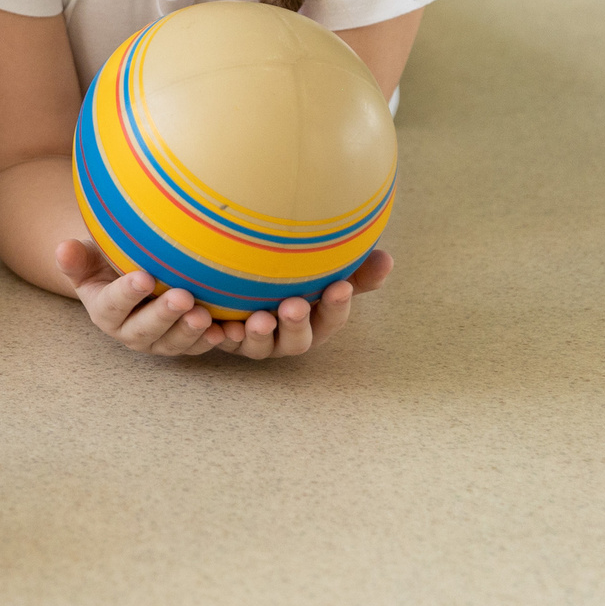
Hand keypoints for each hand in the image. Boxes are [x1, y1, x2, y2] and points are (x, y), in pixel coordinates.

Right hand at [56, 239, 226, 355]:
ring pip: (173, 343)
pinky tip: (227, 330)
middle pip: (145, 330)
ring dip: (190, 332)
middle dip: (164, 316)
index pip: (113, 304)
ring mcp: (158, 341)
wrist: (128, 277)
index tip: (143, 277)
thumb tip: (63, 249)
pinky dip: (213, 340)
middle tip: (183, 298)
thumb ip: (75, 258)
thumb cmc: (108, 262)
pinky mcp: (183, 343)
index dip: (127, 294)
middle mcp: (129, 332)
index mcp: (105, 311)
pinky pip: (198, 346)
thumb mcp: (87, 258)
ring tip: (205, 316)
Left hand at [210, 248, 390, 359]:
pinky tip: (217, 326)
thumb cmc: (294, 277)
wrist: (239, 279)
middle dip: (297, 325)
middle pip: (297, 340)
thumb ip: (355, 271)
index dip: (336, 306)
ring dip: (259, 335)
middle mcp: (287, 337)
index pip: (331, 318)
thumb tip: (387, 259)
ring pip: (259, 346)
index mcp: (316, 322)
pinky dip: (219, 337)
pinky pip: (220, 343)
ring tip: (259, 319)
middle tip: (294, 306)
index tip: (339, 286)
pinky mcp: (224, 339)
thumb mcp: (325, 272)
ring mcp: (256, 341)